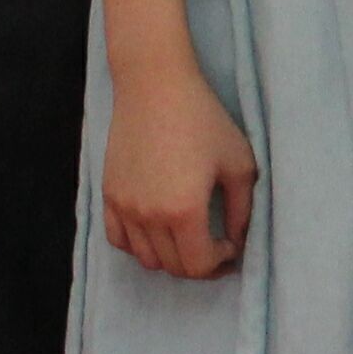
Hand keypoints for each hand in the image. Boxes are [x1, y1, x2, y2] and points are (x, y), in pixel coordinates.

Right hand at [101, 59, 258, 277]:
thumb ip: (243, 210)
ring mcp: (124, 207)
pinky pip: (118, 239)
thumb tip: (239, 240)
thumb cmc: (203, 120)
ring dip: (170, 257)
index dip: (221, 262)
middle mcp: (149, 217)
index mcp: (184, 211)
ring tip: (188, 237)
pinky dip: (139, 245)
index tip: (231, 244)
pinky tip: (157, 230)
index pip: (200, 265)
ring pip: (146, 259)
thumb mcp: (239, 163)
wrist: (155, 87)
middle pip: (174, 267)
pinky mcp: (109, 195)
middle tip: (215, 245)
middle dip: (200, 263)